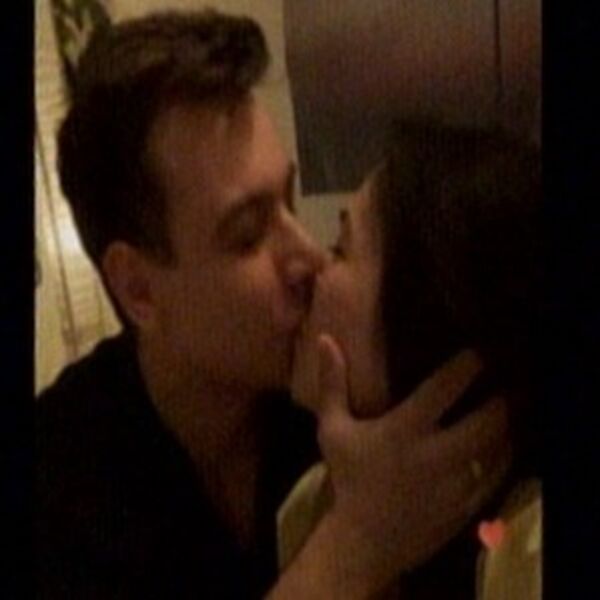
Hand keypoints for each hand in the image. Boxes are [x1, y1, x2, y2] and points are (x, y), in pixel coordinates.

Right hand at [315, 334, 511, 589]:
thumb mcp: (333, 429)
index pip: (445, 387)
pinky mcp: (466, 506)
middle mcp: (436, 452)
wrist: (361, 541)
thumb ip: (332, 384)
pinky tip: (503, 448)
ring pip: (498, 448)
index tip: (480, 354)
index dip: (468, 365)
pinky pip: (497, 477)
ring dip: (507, 428)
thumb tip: (325, 339)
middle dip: (503, 399)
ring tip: (510, 413)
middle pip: (486, 419)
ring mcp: (455, 482)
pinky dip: (503, 458)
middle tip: (509, 385)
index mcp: (405, 428)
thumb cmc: (348, 479)